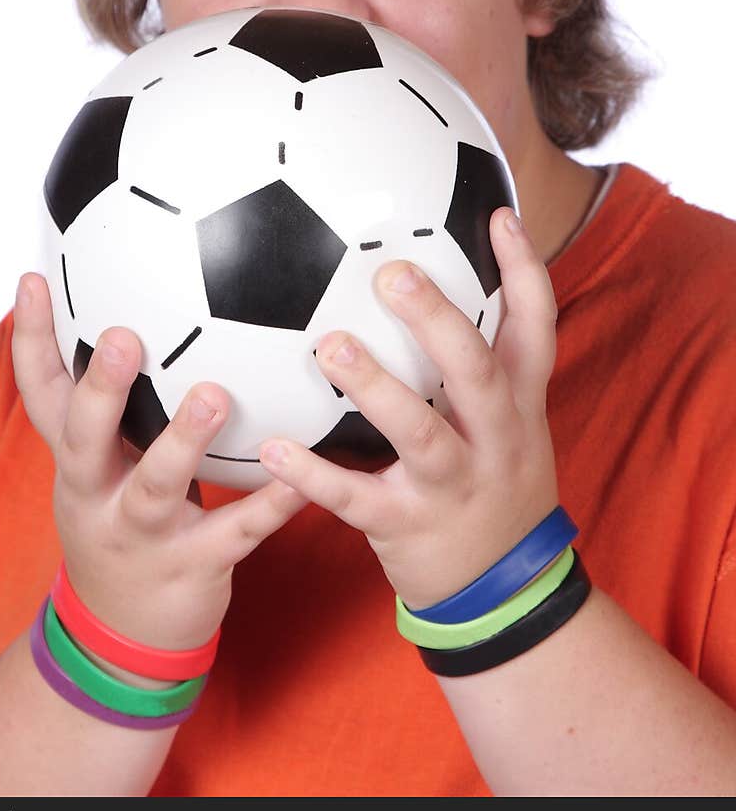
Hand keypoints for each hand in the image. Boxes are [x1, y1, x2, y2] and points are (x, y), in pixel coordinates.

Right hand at [12, 273, 306, 654]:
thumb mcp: (96, 468)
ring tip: (215, 398)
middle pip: (85, 440)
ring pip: (158, 487)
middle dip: (101, 390)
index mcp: (76, 462)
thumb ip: (108, 403)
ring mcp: (143, 536)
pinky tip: (301, 477)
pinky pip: (237, 532)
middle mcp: (97, 497)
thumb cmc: (120, 519)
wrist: (123, 640)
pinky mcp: (194, 568)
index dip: (31, 339)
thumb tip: (119, 306)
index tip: (33, 278)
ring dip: (184, 442)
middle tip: (124, 338)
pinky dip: (270, 504)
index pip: (42, 395)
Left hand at [259, 208, 559, 609]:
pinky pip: (355, 500)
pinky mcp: (406, 528)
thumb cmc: (495, 485)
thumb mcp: (512, 425)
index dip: (524, 272)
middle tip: (392, 271)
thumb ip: (486, 362)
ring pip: (420, 434)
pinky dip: (313, 475)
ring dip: (375, 387)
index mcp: (519, 408)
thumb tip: (442, 278)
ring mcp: (452, 487)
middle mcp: (494, 441)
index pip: (537, 330)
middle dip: (439, 321)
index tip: (498, 215)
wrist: (505, 595)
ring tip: (329, 345)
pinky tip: (272, 446)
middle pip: (478, 372)